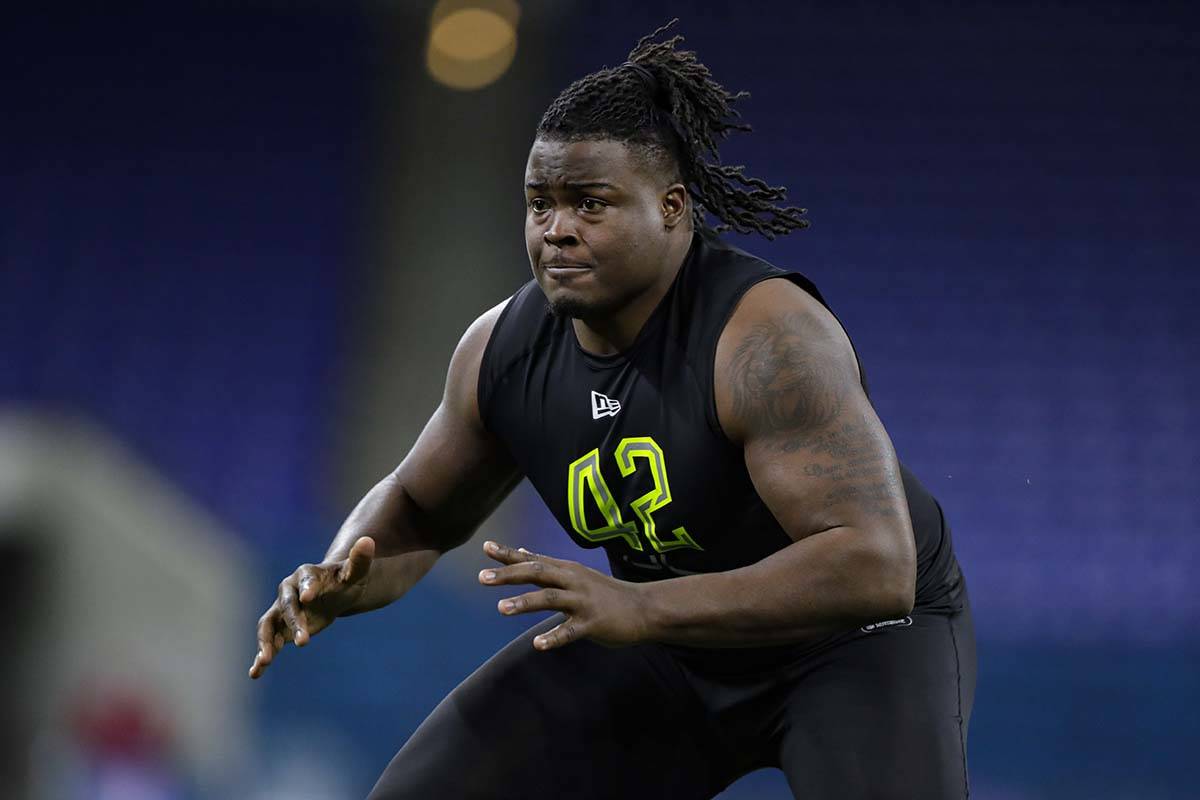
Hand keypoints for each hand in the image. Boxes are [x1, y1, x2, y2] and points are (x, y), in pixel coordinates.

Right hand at [248, 536, 374, 678]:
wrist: (334, 592)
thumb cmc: (345, 580)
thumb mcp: (355, 572)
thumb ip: (360, 560)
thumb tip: (369, 541)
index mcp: (306, 574)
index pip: (306, 581)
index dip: (307, 588)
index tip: (308, 598)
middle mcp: (288, 591)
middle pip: (287, 607)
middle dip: (293, 623)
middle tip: (304, 641)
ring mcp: (282, 611)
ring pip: (269, 626)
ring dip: (266, 642)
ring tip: (266, 661)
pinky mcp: (281, 629)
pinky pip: (269, 642)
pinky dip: (261, 656)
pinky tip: (255, 672)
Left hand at [479, 540, 648, 650]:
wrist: (644, 608)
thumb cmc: (606, 593)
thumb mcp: (576, 574)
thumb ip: (548, 566)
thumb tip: (521, 552)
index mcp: (566, 570)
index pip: (532, 559)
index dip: (508, 554)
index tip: (485, 546)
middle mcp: (572, 581)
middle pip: (537, 573)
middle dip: (509, 575)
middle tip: (482, 578)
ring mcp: (583, 601)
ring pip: (550, 599)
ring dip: (525, 603)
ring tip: (501, 608)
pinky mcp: (593, 623)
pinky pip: (570, 631)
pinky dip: (554, 637)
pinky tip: (538, 645)